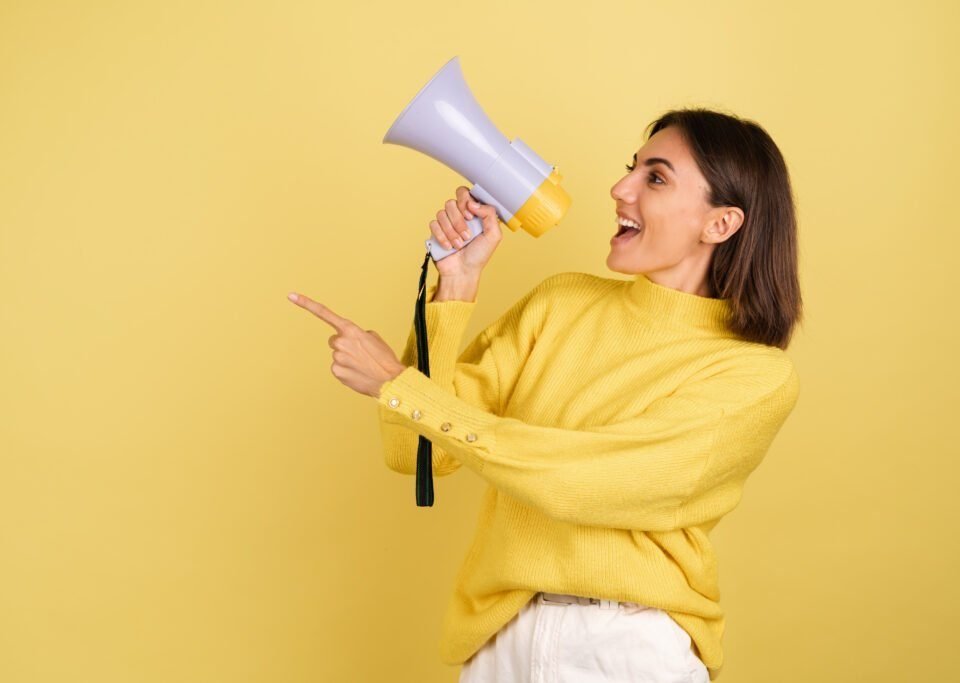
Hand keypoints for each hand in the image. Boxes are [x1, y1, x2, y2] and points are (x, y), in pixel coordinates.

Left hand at [287, 292, 405, 397]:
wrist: (390, 380)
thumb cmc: (384, 359)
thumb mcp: (374, 338)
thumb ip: (358, 334)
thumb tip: (351, 339)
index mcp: (351, 330)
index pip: (325, 313)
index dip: (306, 304)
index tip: (291, 296)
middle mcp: (340, 341)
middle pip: (334, 340)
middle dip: (344, 345)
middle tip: (360, 354)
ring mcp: (336, 357)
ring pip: (337, 356)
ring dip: (347, 359)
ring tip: (362, 365)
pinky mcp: (336, 371)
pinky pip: (338, 368)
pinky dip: (346, 371)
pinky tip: (357, 373)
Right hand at [430, 186, 502, 278]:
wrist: (463, 272)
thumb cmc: (479, 255)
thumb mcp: (493, 235)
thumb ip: (490, 214)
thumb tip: (473, 203)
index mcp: (473, 212)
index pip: (464, 193)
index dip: (465, 201)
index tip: (470, 216)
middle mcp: (459, 215)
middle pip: (451, 202)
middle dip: (458, 221)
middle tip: (467, 236)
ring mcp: (446, 222)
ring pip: (441, 213)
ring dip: (451, 232)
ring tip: (459, 245)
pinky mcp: (436, 231)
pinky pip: (434, 224)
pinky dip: (442, 237)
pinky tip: (449, 247)